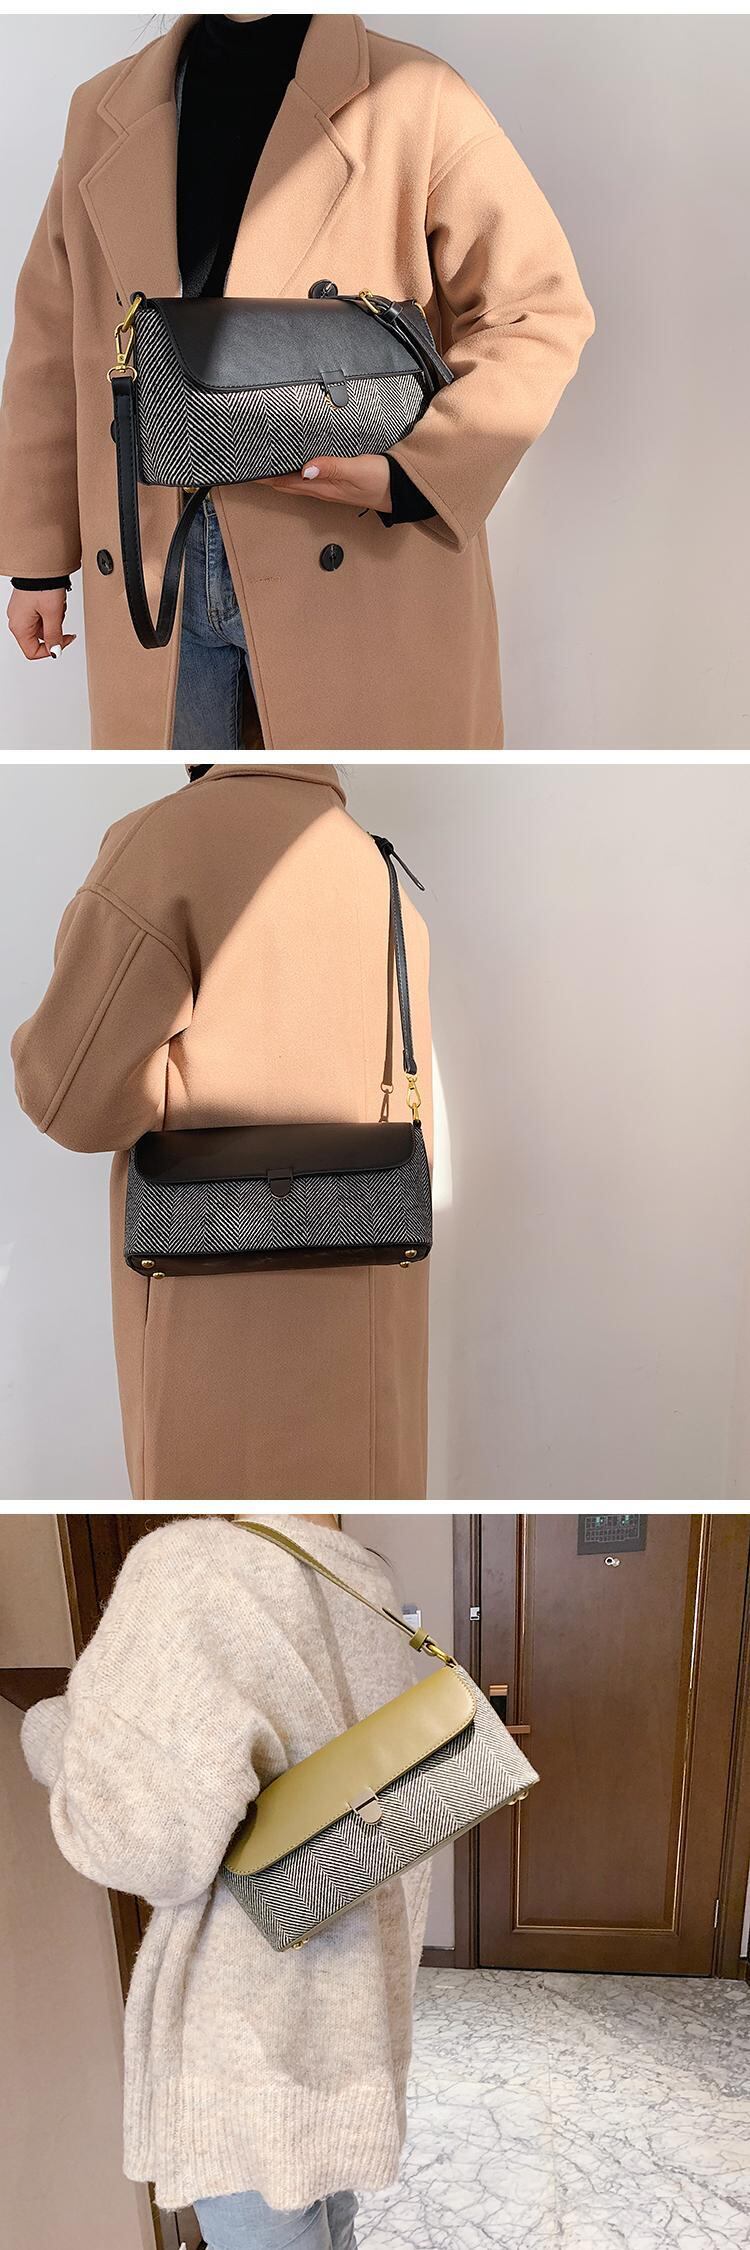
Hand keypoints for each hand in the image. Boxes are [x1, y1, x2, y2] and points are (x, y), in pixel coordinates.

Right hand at [7, 587, 75, 661]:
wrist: (40, 563)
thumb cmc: (42, 584)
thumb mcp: (52, 614)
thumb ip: (54, 636)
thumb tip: (55, 652)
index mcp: (19, 626)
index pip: (32, 652)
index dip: (50, 651)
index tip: (63, 641)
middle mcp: (17, 620)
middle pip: (39, 639)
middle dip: (54, 630)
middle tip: (61, 617)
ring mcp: (21, 612)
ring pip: (42, 627)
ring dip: (54, 620)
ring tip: (57, 605)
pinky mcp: (27, 604)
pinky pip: (41, 616)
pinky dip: (51, 612)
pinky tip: (54, 601)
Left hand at [256, 454, 391, 510]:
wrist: (403, 491)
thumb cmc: (381, 480)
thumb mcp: (356, 470)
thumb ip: (331, 467)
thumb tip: (303, 469)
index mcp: (322, 488)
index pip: (284, 482)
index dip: (264, 478)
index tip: (245, 471)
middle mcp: (321, 489)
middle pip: (286, 483)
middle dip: (266, 476)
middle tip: (246, 464)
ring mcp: (329, 487)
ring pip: (296, 481)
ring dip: (279, 474)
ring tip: (262, 464)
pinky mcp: (337, 481)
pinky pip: (309, 477)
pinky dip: (296, 471)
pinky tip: (294, 464)